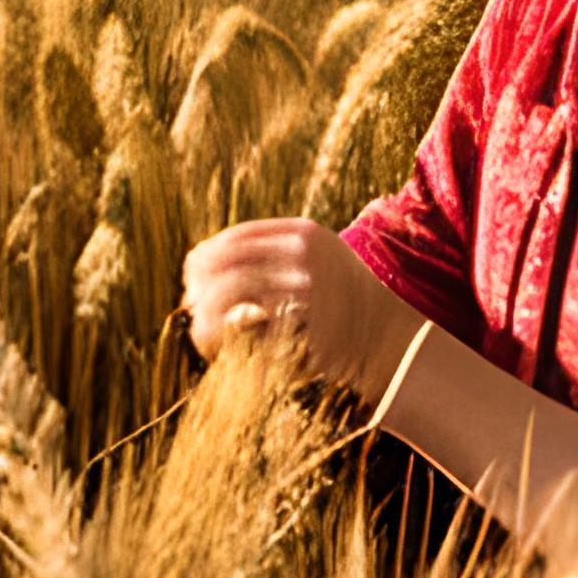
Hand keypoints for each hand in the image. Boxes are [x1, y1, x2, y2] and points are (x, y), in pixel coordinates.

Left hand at [180, 217, 402, 392]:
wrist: (386, 333)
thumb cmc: (339, 298)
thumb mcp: (313, 258)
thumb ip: (269, 254)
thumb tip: (201, 261)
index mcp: (303, 234)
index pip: (236, 237)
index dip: (207, 256)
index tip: (192, 277)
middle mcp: (305, 254)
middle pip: (230, 260)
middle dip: (202, 284)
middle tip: (191, 305)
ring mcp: (309, 287)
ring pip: (235, 289)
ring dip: (208, 310)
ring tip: (202, 328)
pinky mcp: (309, 323)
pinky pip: (256, 324)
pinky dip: (232, 333)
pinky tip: (225, 343)